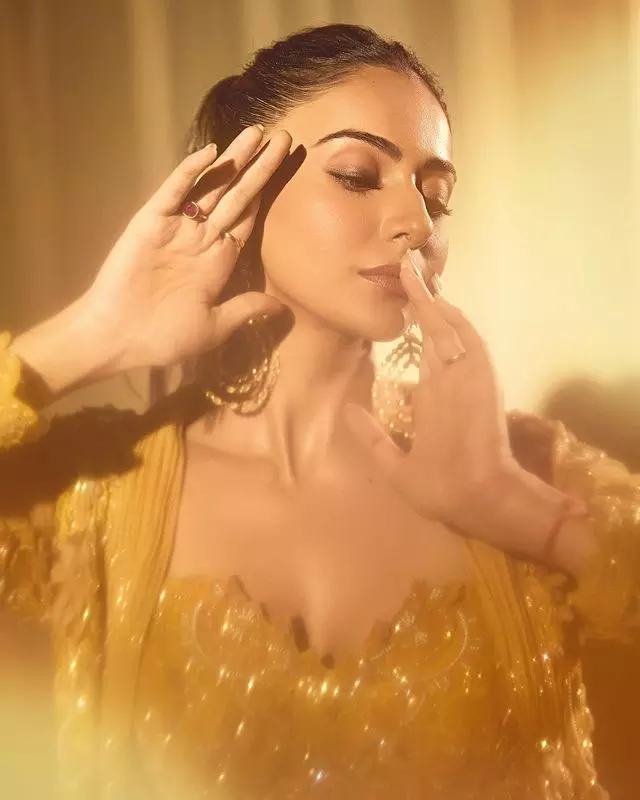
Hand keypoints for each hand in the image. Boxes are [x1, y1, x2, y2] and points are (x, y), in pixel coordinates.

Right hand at [82, 124, 291, 370]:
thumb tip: (281, 308)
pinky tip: (210, 153)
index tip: (289, 171)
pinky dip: (190, 173)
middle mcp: (201, 238)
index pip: (250, 219)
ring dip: (233, 160)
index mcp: (218, 260)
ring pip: (211, 186)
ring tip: (257, 132)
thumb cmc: (164, 337)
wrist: (117, 338)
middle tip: (285, 137)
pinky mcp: (150, 222)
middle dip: (260, 167)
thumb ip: (246, 309)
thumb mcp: (215, 326)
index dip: (269, 195)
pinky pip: (174, 192)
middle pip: (238, 195)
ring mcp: (176, 227)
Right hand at [345, 263, 573, 558]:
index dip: (418, 302)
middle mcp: (459, 376)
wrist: (493, 498)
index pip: (428, 332)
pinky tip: (449, 323)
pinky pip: (475, 346)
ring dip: (445, 309)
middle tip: (408, 273)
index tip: (404, 276)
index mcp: (435, 390)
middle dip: (428, 296)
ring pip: (463, 331)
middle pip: (445, 324)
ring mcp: (478, 379)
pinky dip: (461, 327)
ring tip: (425, 292)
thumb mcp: (397, 471)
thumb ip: (371, 438)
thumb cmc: (443, 487)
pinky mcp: (489, 387)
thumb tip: (347, 408)